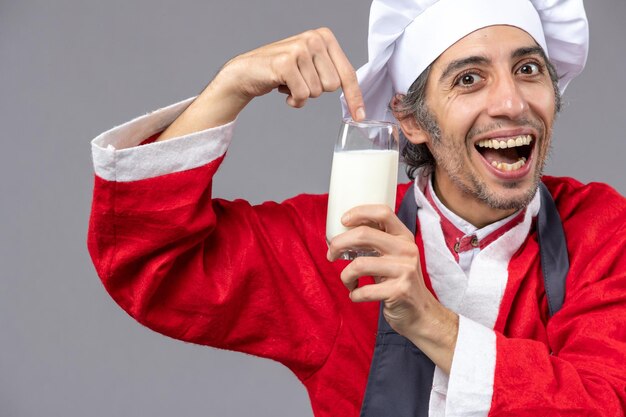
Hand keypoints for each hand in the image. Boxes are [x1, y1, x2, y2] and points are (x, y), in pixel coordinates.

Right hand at [158, 28, 364, 140]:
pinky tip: (282, 88)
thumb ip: (332, 74)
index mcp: (325, 37)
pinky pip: (301, 95)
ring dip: (301, 94)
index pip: (348, 73)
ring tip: (288, 82)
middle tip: (299, 80)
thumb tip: (358, 103)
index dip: (355, 97)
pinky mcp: (286, 63)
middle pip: (332, 86)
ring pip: (316, 92)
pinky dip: (293, 100)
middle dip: (315, 91)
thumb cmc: (282, 71)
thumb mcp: (311, 66)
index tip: (360, 115)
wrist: (247, 71)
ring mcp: (300, 49)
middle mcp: (314, 38)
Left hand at [326, 204, 458, 373]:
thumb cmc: (398, 282)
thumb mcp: (394, 256)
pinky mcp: (399, 291)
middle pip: (364, 234)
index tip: (342, 221)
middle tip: (330, 255)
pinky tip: (357, 295)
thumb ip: (376, 243)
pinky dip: (354, 294)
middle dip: (338, 243)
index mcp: (403, 237)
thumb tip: (341, 233)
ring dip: (345, 276)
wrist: (421, 314)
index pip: (383, 212)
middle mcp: (406, 249)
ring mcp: (405, 270)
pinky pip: (364, 290)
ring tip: (348, 281)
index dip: (359, 212)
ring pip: (359, 264)